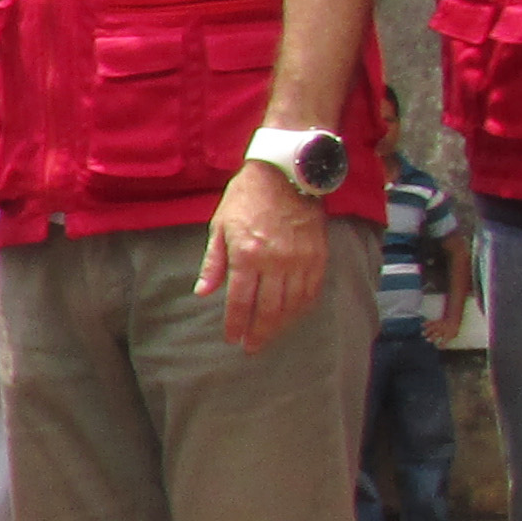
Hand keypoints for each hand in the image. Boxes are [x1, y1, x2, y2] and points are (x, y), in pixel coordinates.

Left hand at [196, 160, 330, 355]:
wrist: (286, 172)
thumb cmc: (246, 197)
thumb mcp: (220, 225)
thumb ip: (213, 262)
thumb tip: (203, 293)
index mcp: (246, 254)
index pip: (239, 301)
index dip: (235, 324)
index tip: (233, 338)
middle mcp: (274, 262)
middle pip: (267, 309)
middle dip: (258, 332)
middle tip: (252, 347)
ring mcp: (299, 260)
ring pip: (291, 305)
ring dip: (280, 325)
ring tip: (269, 335)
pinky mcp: (318, 256)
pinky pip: (311, 291)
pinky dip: (301, 308)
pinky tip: (292, 316)